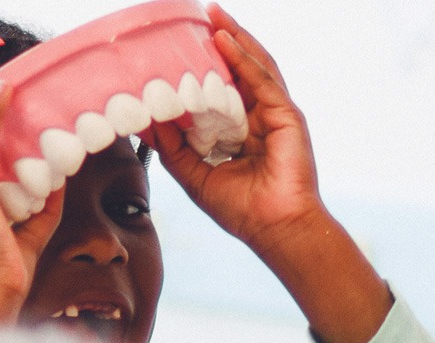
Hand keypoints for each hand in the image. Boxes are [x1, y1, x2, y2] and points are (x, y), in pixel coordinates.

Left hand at [145, 2, 326, 253]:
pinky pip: (263, 80)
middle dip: (222, 41)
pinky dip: (244, 58)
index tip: (182, 46)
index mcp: (240, 131)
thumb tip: (147, 120)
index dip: (205, 66)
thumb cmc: (242, 210)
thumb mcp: (194, 175)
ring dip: (235, 38)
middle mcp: (259, 118)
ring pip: (254, 67)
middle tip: (200, 16)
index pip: (222, 89)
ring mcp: (275, 114)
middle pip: (240, 70)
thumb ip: (173, 148)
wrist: (274, 229)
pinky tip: (226, 40)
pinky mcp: (287, 116)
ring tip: (214, 15)